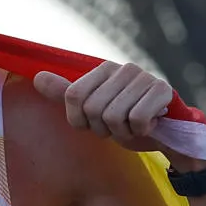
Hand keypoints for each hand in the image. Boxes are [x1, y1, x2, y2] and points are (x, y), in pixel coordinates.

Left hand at [33, 61, 204, 168]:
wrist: (169, 138)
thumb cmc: (128, 123)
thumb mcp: (92, 112)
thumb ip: (65, 94)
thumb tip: (36, 77)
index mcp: (103, 69)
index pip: (73, 96)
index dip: (81, 120)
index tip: (96, 124)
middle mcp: (123, 68)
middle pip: (93, 108)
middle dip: (104, 129)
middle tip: (120, 127)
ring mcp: (144, 77)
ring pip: (114, 116)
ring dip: (124, 132)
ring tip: (135, 126)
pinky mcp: (163, 90)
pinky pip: (137, 119)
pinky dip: (141, 131)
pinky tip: (151, 125)